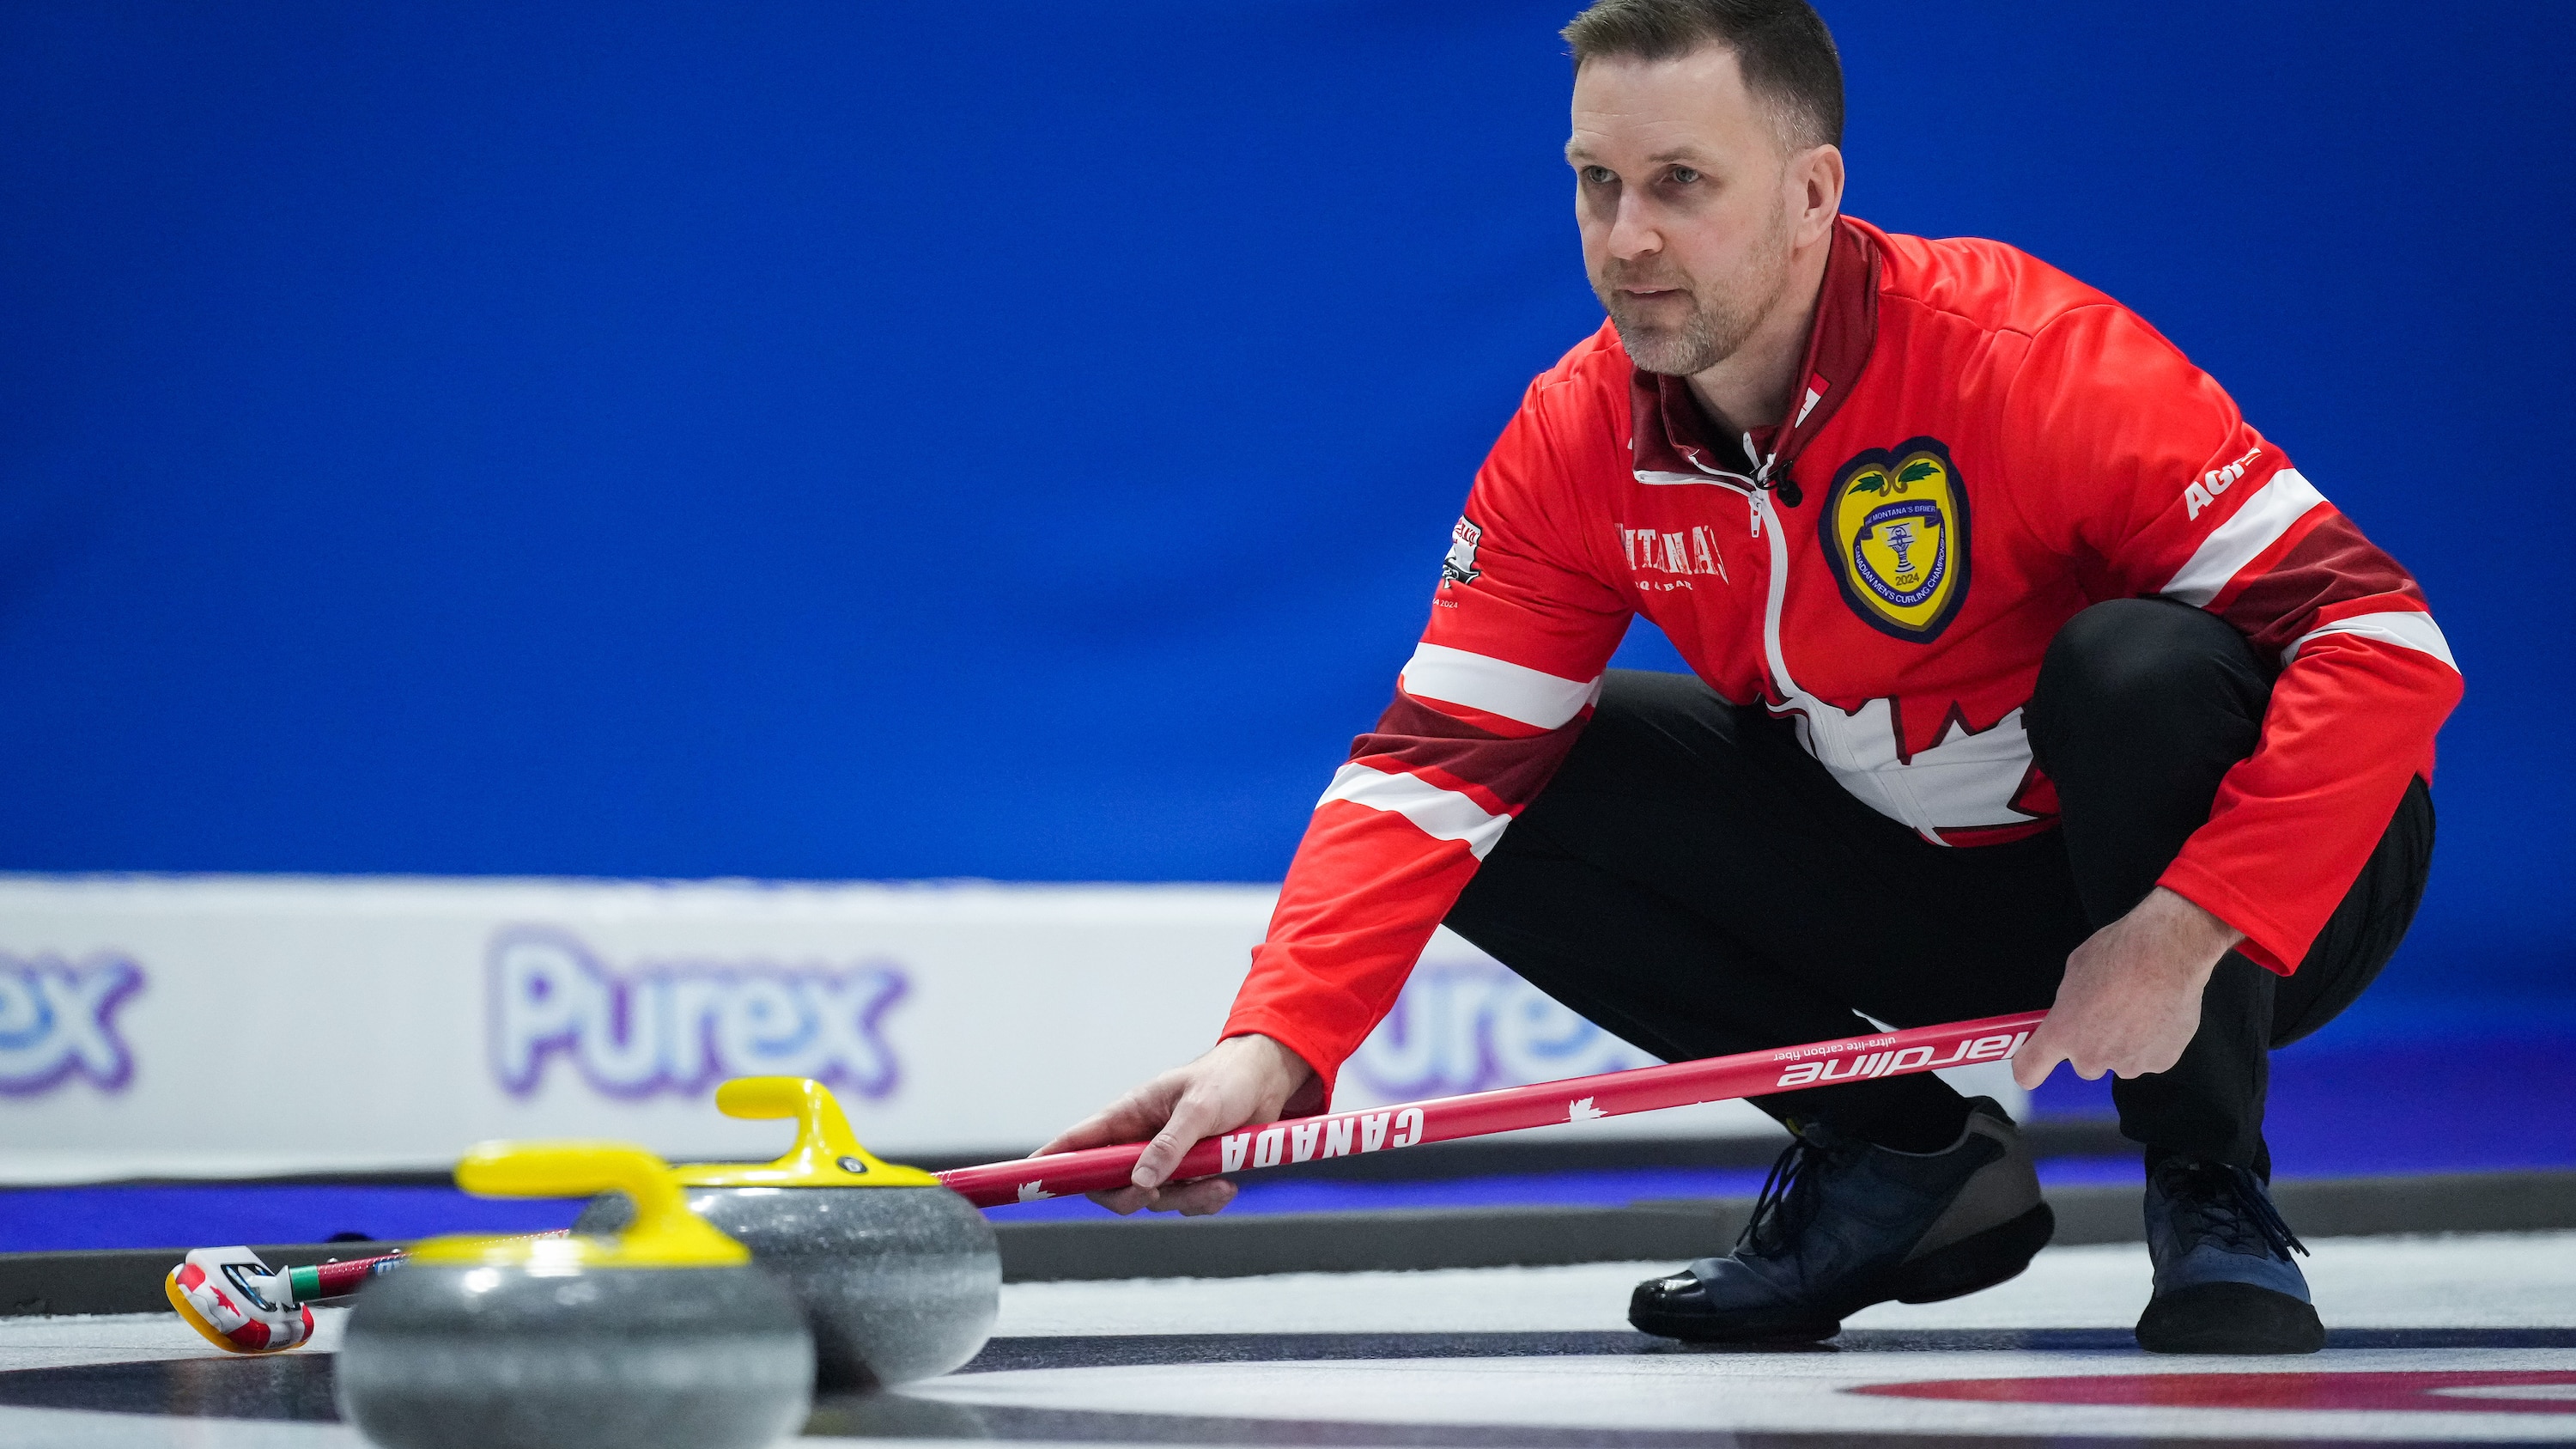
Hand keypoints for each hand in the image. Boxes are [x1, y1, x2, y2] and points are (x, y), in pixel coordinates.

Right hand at [1033, 1034, 1316, 1215]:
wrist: (1268, 1081)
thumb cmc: (1227, 1080)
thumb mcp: (1199, 1109)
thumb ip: (1170, 1144)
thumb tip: (1140, 1180)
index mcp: (1129, 1114)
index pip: (1078, 1141)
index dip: (1052, 1161)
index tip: (1030, 1180)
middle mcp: (1139, 1139)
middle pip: (1110, 1185)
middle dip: (1131, 1197)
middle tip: (1155, 1194)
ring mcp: (1164, 1158)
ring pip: (1153, 1199)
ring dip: (1185, 1199)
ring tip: (1220, 1182)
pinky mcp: (1190, 1172)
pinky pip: (1186, 1201)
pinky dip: (1206, 1200)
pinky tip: (1228, 1184)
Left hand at [2012, 887, 2243, 1088]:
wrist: (2169, 954)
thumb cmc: (2117, 953)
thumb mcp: (2076, 970)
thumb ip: (2069, 1001)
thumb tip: (2074, 1008)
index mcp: (2062, 1033)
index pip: (2029, 1070)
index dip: (2030, 1068)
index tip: (2035, 1063)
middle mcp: (2091, 1057)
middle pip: (2084, 1065)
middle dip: (2091, 1046)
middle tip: (2107, 1015)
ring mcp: (2128, 1064)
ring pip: (2120, 1062)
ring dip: (2124, 1045)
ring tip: (2139, 1009)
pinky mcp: (2160, 1063)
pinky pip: (2149, 1058)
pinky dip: (2153, 1043)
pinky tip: (2159, 1014)